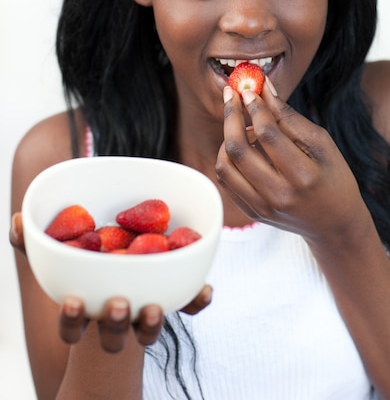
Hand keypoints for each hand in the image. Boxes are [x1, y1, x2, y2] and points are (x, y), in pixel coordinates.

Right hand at [10, 212, 211, 351]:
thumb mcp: (60, 250)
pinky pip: (186, 305)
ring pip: (147, 329)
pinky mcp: (172, 297)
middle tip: (119, 304)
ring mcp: (144, 310)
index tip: (72, 302)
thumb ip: (37, 239)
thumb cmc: (85, 260)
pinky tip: (205, 290)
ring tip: (153, 306)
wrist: (121, 265)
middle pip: (114, 334)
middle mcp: (115, 317)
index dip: (71, 320)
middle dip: (116, 324)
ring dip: (151, 323)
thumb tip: (17, 220)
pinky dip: (196, 300)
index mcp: (85, 309)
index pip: (72, 325)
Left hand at [216, 78, 370, 246]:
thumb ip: (290, 117)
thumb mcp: (322, 144)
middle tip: (231, 94)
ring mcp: (262, 207)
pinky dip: (227, 157)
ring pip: (225, 165)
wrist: (334, 224)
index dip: (255, 107)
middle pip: (238, 149)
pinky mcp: (252, 213)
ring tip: (238, 123)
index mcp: (303, 176)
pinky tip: (238, 145)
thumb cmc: (333, 178)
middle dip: (231, 115)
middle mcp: (279, 195)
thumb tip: (264, 89)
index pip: (268, 134)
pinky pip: (226, 180)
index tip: (250, 90)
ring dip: (226, 137)